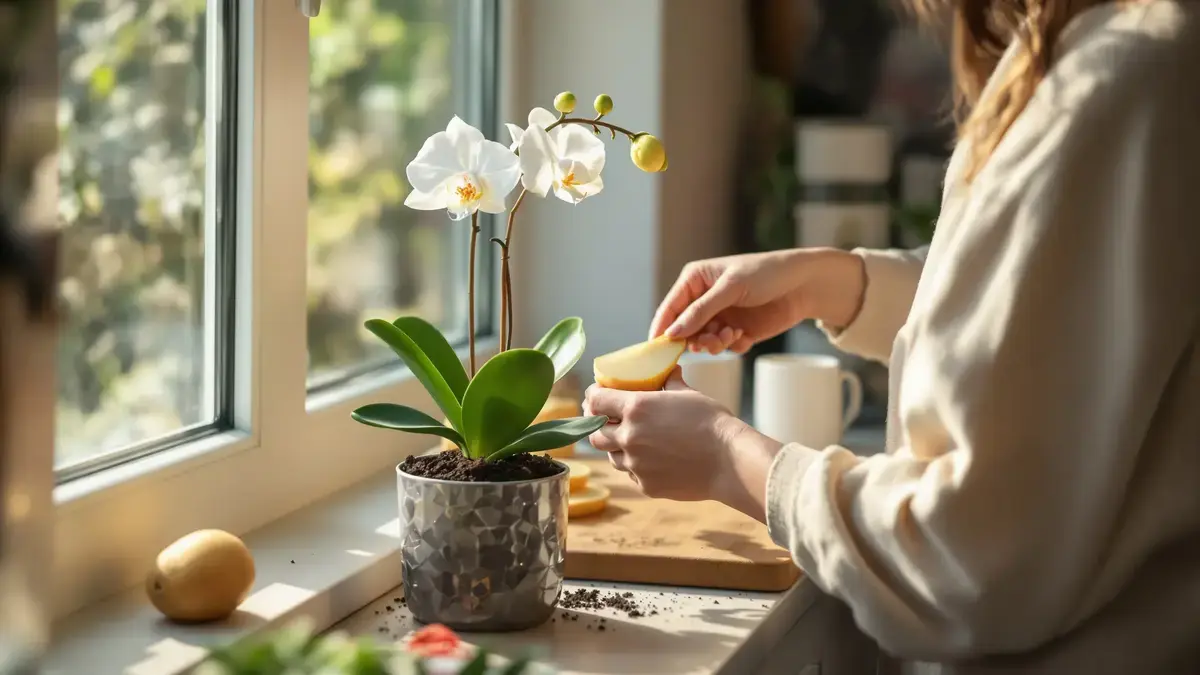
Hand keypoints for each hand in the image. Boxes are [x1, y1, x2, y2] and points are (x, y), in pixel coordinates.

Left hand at [583, 369, 781, 518]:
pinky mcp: (646, 486)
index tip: (595, 395)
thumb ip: (671, 383)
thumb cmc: (712, 423)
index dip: (592, 397)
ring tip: (630, 440)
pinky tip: (651, 460)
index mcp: (636, 408)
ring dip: (616, 447)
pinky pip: (631, 474)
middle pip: (596, 433)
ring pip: (612, 456)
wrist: (730, 461)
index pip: (596, 401)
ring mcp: (636, 464)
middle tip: (606, 419)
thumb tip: (669, 371)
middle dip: (598, 425)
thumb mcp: (689, 395)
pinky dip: (636, 466)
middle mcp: (629, 436)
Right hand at [649, 247, 865, 353]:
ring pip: (703, 342)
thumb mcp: (730, 288)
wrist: (804, 285)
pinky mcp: (736, 331)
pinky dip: (731, 345)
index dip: (662, 330)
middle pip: (683, 330)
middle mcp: (704, 300)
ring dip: (714, 343)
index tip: (658, 351)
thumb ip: (700, 311)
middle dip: (695, 339)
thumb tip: (671, 334)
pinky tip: (745, 335)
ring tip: (732, 335)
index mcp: (695, 280)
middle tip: (711, 342)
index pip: (669, 309)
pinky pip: (724, 347)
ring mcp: (720, 317)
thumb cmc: (766, 273)